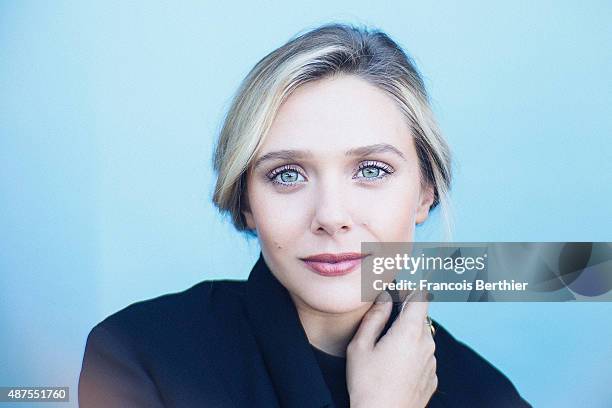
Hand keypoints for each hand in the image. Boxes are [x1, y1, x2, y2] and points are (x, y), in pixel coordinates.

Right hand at [346, 290, 436, 407]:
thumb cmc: (368, 385)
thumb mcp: (360, 346)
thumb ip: (374, 317)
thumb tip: (384, 297)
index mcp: (410, 332)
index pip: (420, 297)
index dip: (410, 290)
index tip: (400, 290)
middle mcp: (427, 344)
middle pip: (420, 318)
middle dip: (404, 317)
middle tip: (383, 325)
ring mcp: (432, 363)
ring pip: (422, 338)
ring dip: (407, 338)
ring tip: (385, 352)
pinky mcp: (432, 378)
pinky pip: (423, 358)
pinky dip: (411, 357)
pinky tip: (394, 369)